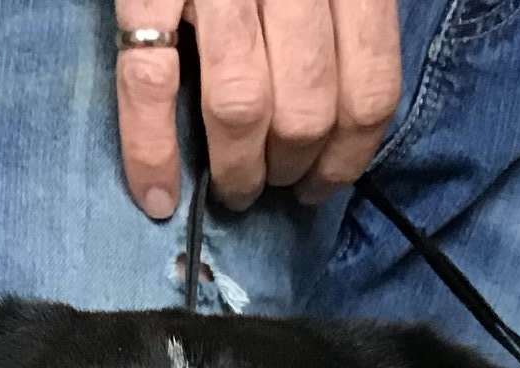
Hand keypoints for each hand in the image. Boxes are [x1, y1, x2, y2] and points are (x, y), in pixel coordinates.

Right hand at [115, 0, 401, 219]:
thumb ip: (344, 7)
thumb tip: (340, 103)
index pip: (369, 88)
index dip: (350, 156)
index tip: (322, 182)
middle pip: (309, 110)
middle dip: (291, 170)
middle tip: (271, 184)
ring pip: (242, 108)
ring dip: (238, 171)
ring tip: (233, 188)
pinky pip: (150, 84)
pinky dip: (149, 153)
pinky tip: (156, 196)